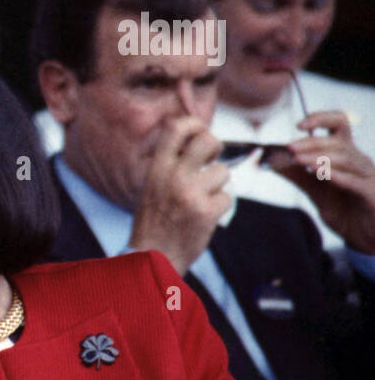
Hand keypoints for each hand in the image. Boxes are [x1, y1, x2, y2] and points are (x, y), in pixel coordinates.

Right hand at [128, 116, 231, 274]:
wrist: (153, 256)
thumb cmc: (154, 222)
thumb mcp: (152, 186)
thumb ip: (170, 165)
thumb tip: (197, 142)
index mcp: (157, 169)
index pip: (175, 128)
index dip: (193, 124)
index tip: (199, 132)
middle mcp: (174, 177)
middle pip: (208, 141)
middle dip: (216, 148)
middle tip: (211, 160)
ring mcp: (191, 194)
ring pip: (223, 172)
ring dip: (218, 185)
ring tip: (202, 198)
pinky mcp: (207, 212)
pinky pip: (227, 197)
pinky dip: (220, 206)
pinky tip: (206, 215)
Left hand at [266, 110, 374, 254]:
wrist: (362, 235)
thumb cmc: (343, 208)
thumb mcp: (314, 189)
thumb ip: (296, 174)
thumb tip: (271, 160)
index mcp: (345, 154)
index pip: (338, 123)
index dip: (321, 118)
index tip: (298, 125)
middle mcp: (358, 160)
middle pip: (337, 141)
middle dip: (311, 143)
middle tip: (290, 148)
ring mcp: (367, 175)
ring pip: (346, 158)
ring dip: (319, 158)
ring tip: (299, 161)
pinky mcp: (371, 193)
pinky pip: (355, 181)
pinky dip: (336, 175)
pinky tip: (320, 174)